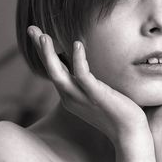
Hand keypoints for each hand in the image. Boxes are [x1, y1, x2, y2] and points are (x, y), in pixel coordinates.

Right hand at [27, 26, 154, 161]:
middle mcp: (71, 97)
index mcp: (69, 96)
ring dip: (49, 55)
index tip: (36, 34)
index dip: (44, 52)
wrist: (129, 132)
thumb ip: (86, 83)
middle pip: (51, 69)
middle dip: (40, 49)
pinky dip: (78, 59)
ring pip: (58, 74)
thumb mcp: (94, 95)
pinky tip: (77, 44)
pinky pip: (82, 76)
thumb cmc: (115, 112)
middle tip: (31, 28)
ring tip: (43, 36)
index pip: (54, 70)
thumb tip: (85, 68)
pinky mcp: (96, 96)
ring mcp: (82, 98)